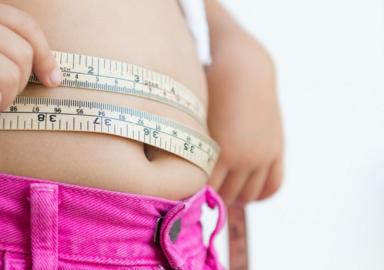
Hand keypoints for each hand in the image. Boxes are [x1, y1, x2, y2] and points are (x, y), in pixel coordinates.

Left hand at [205, 2, 283, 204]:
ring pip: (248, 195)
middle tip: (201, 195)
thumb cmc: (210, 90)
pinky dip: (260, 194)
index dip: (193, 194)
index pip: (205, 190)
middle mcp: (244, 158)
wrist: (245, 69)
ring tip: (222, 192)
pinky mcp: (276, 150)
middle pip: (226, 196)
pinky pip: (273, 185)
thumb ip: (186, 147)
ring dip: (235, 198)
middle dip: (213, 198)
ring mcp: (263, 156)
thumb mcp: (194, 119)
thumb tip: (171, 169)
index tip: (185, 193)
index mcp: (220, 151)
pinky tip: (246, 190)